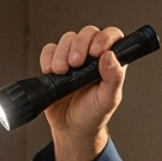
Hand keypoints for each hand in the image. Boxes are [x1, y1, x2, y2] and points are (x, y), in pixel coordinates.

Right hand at [40, 25, 125, 160]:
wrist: (72, 127)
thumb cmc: (93, 114)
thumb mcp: (108, 99)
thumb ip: (114, 78)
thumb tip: (110, 56)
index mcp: (110, 62)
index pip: (112, 36)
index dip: (105, 38)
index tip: (96, 51)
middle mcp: (92, 56)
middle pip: (87, 33)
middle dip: (80, 45)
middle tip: (76, 63)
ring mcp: (72, 57)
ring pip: (68, 39)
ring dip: (62, 53)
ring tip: (62, 71)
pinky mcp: (55, 62)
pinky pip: (49, 50)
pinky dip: (48, 57)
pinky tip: (50, 71)